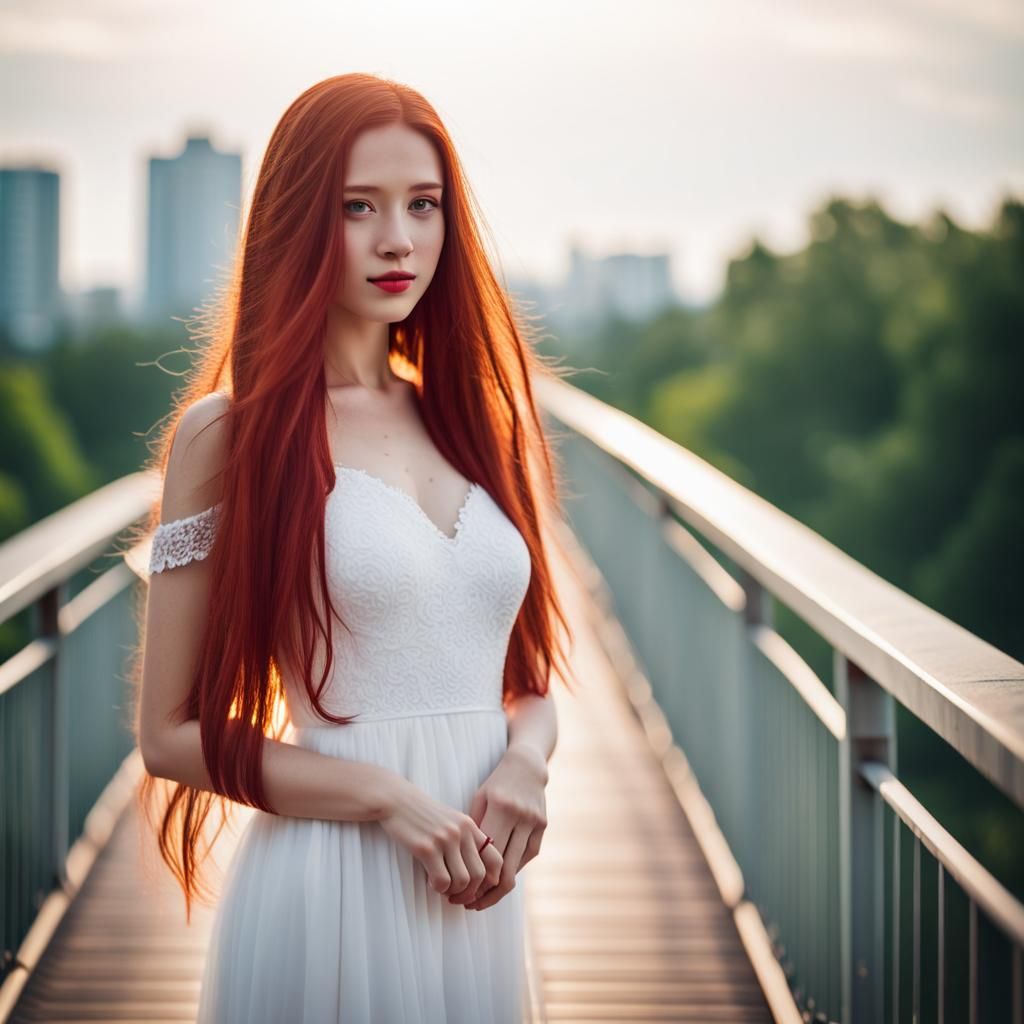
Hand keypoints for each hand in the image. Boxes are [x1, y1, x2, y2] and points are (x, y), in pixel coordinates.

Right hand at [378, 775, 502, 900]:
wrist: (396, 800)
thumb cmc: (422, 815)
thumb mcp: (451, 821)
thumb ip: (466, 840)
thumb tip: (478, 875)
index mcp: (470, 826)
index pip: (495, 859)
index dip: (490, 881)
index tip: (477, 890)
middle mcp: (462, 831)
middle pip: (480, 875)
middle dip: (469, 893)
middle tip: (457, 898)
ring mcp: (445, 839)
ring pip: (462, 881)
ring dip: (453, 893)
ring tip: (443, 889)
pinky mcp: (426, 847)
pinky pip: (442, 880)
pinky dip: (438, 888)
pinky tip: (430, 881)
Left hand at [454, 745, 548, 910]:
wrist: (527, 767)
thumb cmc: (496, 784)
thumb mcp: (480, 800)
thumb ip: (475, 830)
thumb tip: (462, 865)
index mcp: (502, 808)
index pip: (487, 856)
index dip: (473, 880)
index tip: (457, 893)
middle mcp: (521, 817)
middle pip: (504, 869)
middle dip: (485, 893)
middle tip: (467, 904)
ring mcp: (535, 823)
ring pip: (517, 868)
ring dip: (498, 890)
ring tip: (480, 900)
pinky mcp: (543, 828)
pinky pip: (526, 858)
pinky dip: (511, 871)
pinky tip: (496, 881)